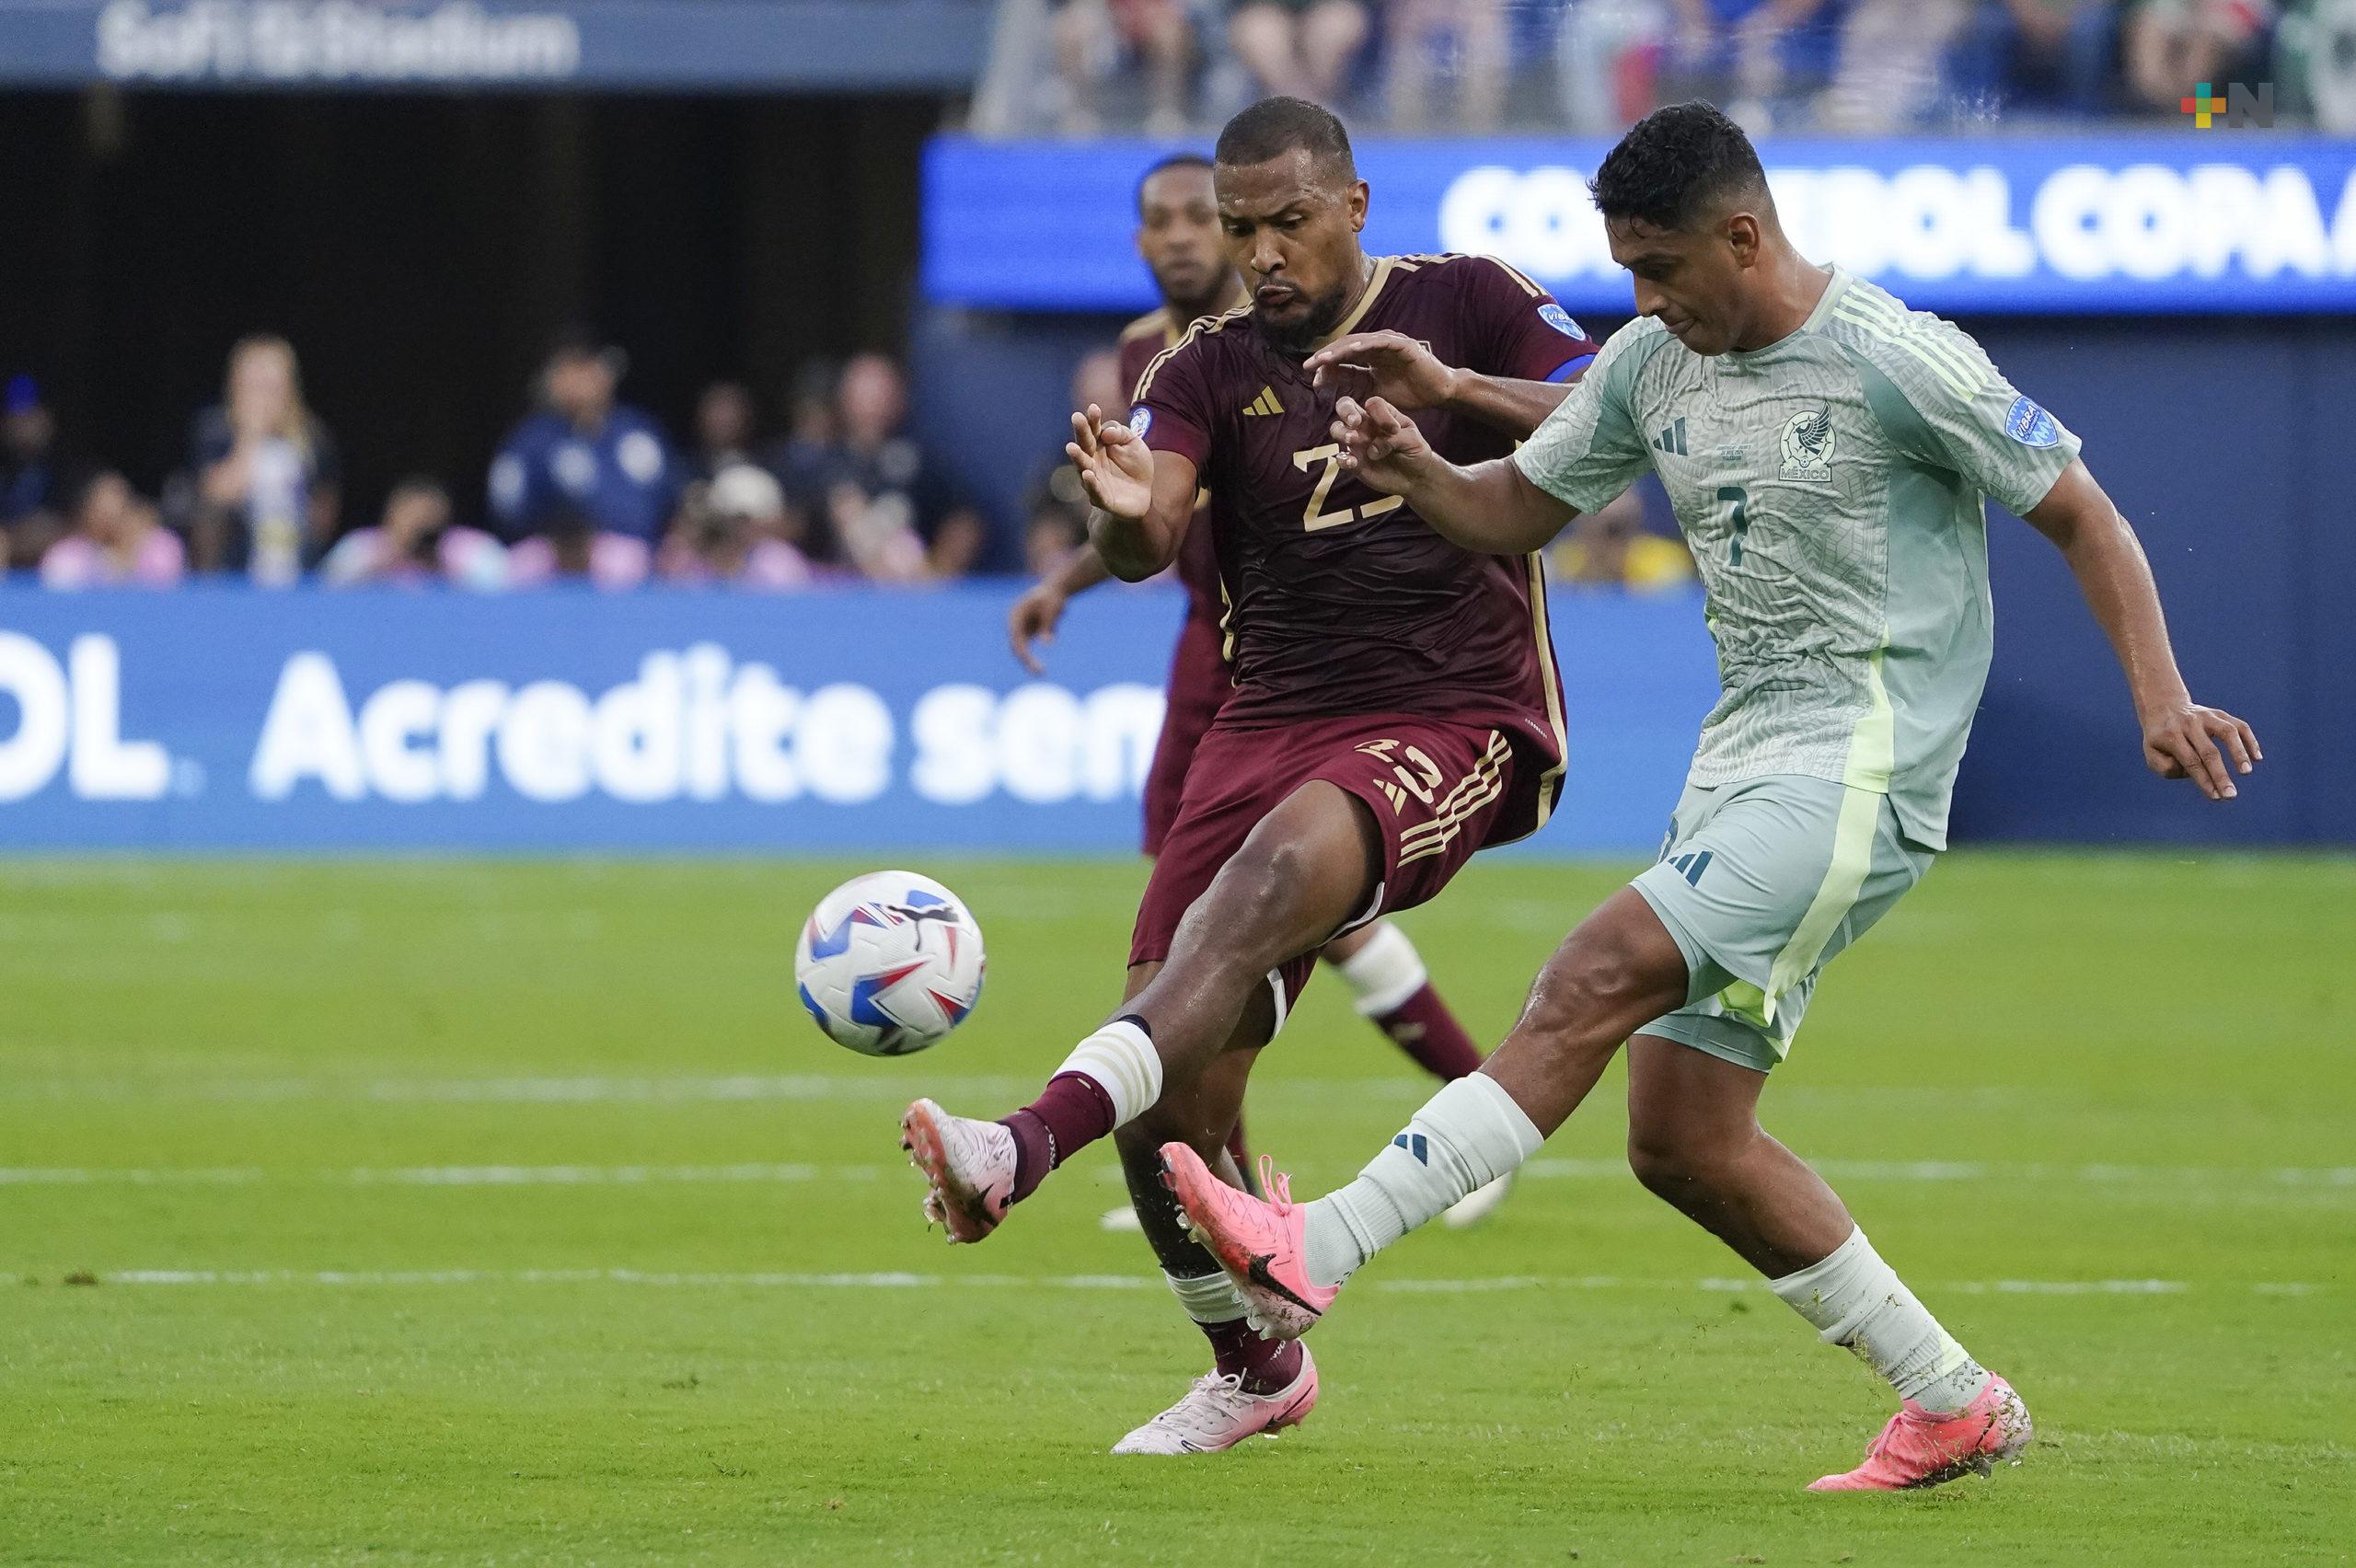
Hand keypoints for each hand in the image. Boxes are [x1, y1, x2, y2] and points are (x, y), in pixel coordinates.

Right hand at [1008, 582, 1065, 675]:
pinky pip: (1037, 641)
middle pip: (1017, 646)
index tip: (1031, 664)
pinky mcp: (1030, 631)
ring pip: (1024, 648)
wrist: (1057, 589)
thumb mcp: (1052, 610)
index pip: (1015, 639)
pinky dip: (1045, 638)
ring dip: (1033, 658)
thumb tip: (1047, 644)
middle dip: (1027, 660)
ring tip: (1042, 667)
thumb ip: (1048, 626)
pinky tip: (1055, 623)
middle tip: (1040, 673)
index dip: (1022, 653)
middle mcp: (1015, 623)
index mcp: (1015, 615)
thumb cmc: (1053, 597)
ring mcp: (1022, 627)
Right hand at [1064, 403, 1152, 521]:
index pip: (1094, 429)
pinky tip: (1088, 474)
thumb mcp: (1134, 444)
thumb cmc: (1135, 466)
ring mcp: (1095, 480)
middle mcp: (1092, 461)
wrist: (1144, 494)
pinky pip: (1096, 491)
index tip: (1093, 408)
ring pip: (1084, 468)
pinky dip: (1091, 484)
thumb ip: (1121, 433)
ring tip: (1072, 447)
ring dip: (1078, 458)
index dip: (1093, 419)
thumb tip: (1105, 433)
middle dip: (1081, 432)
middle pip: (1085, 445)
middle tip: (1077, 418)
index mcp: (1099, 445)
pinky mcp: (1102, 499)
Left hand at [1303, 330, 1459, 411]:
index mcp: (1370, 356)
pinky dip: (1366, 344)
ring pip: (1361, 342)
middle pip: (1347, 346)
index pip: (1342, 357)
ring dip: (1341, 349)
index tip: (1308, 373)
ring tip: (1324, 358)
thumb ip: (1350, 382)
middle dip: (1327, 355)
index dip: (1325, 363)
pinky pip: (1382, 342)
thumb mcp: (1373, 391)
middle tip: (1309, 365)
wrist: (1438, 393)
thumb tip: (1322, 381)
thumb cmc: (1409, 393)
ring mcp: (1390, 343)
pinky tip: (1351, 351)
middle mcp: (1378, 346)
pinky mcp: (1404, 344)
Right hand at [1331, 395, 1432, 496]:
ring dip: (1342, 432)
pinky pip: (1340, 458)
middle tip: (1355, 422)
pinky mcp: (1354, 463)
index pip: (1373, 404)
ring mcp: (1358, 443)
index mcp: (1382, 415)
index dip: (1380, 413)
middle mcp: (1366, 426)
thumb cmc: (1415, 452)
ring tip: (1353, 440)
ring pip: (1337, 429)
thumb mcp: (1412, 439)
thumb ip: (1394, 438)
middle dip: (1346, 410)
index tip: (1394, 430)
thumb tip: (1371, 448)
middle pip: (1345, 407)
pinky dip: (1343, 459)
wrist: (1415, 477)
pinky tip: (1353, 463)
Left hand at [2140, 700, 2260, 799]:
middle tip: (2231, 795)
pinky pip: (2239, 725)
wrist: (2163, 707)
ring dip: (2239, 752)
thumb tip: (2191, 773)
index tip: (2216, 797)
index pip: (2191, 761)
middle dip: (2220, 775)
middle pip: (2209, 751)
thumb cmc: (2160, 739)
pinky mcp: (2219, 713)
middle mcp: (2189, 724)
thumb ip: (2166, 767)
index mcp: (2171, 735)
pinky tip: (2257, 758)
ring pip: (2227, 732)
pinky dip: (2250, 740)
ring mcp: (2206, 716)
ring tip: (2246, 772)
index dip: (2204, 780)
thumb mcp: (2152, 753)